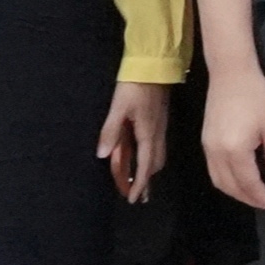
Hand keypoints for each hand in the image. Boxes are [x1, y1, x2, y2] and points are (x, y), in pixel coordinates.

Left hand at [99, 80, 170, 202]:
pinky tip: (144, 155)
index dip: (140, 184)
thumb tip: (102, 155)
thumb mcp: (118, 108)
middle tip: (138, 194)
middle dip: (147, 180)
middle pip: (156, 163)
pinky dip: (151, 157)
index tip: (134, 199)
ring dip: (150, 169)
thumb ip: (111, 132)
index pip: (145, 165)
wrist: (154, 66)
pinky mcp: (160, 120)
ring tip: (141, 179)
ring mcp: (161, 127)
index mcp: (148, 133)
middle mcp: (158, 133)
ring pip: (158, 155)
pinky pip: (158, 146)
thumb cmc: (134, 86)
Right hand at [203, 62, 264, 211]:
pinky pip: (213, 170)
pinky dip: (225, 181)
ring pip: (218, 180)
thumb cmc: (256, 96)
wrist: (231, 73)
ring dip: (234, 192)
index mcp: (235, 151)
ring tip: (252, 195)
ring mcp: (207, 148)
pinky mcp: (205, 141)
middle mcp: (216, 153)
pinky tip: (238, 179)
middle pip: (229, 186)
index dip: (261, 197)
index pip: (248, 183)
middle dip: (247, 198)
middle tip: (264, 203)